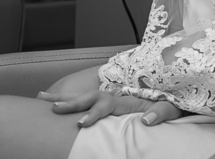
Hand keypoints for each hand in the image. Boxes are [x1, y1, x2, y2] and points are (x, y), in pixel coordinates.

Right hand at [37, 89, 181, 127]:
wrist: (174, 90)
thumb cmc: (171, 102)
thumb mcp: (171, 107)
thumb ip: (161, 112)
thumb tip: (147, 121)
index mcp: (127, 97)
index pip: (105, 104)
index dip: (93, 113)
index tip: (81, 123)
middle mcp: (114, 94)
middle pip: (88, 97)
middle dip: (70, 103)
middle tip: (52, 108)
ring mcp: (110, 96)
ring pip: (83, 95)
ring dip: (63, 97)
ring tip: (41, 99)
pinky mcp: (109, 101)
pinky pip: (85, 99)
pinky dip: (67, 98)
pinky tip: (50, 100)